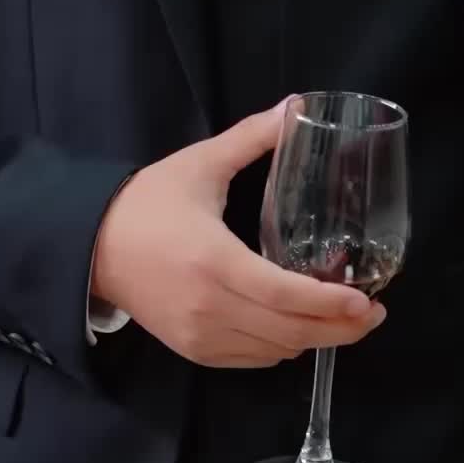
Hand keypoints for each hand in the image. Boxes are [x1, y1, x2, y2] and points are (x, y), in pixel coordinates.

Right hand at [91, 101, 386, 368]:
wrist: (91, 244)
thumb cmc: (149, 201)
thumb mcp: (201, 163)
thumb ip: (251, 137)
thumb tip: (296, 104)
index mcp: (214, 261)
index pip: (283, 296)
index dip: (329, 304)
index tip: (366, 301)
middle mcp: (209, 306)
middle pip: (287, 332)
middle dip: (337, 329)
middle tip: (372, 314)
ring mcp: (199, 335)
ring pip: (272, 350)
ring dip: (312, 339)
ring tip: (343, 319)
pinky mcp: (192, 350)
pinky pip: (250, 359)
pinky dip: (279, 347)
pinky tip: (297, 327)